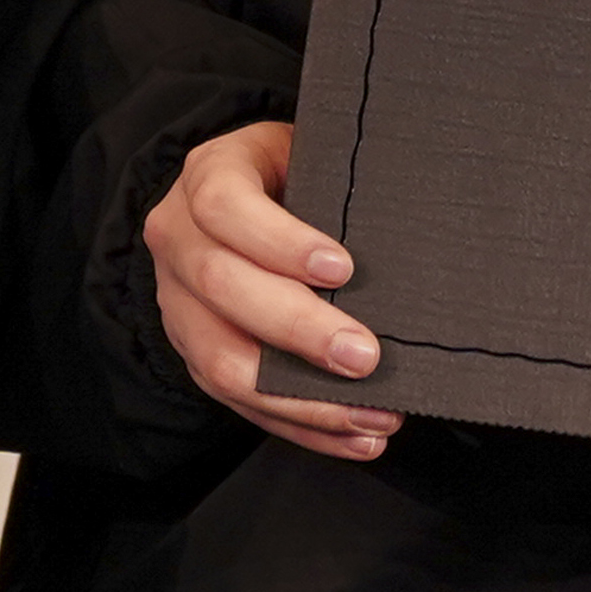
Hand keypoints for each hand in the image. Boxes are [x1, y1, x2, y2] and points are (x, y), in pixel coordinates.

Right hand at [148, 121, 398, 460]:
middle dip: (298, 329)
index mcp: (206, 176)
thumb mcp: (310, 156)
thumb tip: (412, 231)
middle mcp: (178, 239)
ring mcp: (179, 303)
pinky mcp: (194, 353)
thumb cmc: (295, 176)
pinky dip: (300, 426)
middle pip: (222, 287)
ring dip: (300, 397)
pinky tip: (352, 435)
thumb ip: (339, 184)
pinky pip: (239, 402)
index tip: (342, 267)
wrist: (246, 200)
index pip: (226, 207)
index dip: (281, 242)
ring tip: (370, 412)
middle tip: (365, 355)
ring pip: (221, 361)